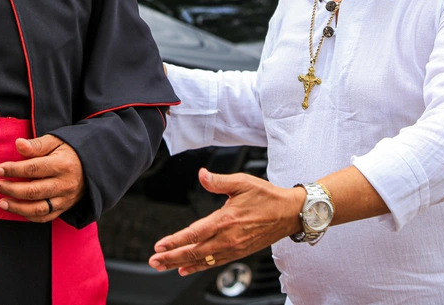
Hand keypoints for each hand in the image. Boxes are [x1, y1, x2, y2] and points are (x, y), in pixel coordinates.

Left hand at [0, 134, 84, 222]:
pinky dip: (29, 216)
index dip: (14, 170)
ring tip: (2, 202)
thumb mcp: (56, 141)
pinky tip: (16, 210)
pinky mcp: (64, 208)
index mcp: (62, 165)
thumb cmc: (69, 150)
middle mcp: (65, 184)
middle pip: (33, 191)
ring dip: (17, 207)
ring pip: (38, 208)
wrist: (92, 165)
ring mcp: (65, 199)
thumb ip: (36, 144)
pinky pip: (45, 217)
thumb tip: (18, 144)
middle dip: (11, 189)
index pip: (33, 169)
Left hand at [148, 168, 304, 275]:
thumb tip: (202, 175)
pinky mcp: (239, 252)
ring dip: (181, 264)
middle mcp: (227, 238)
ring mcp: (233, 248)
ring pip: (202, 260)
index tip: (159, 246)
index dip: (175, 241)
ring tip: (165, 266)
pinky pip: (215, 263)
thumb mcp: (242, 182)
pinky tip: (187, 269)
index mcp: (225, 220)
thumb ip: (218, 181)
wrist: (289, 213)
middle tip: (154, 261)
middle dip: (171, 258)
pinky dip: (199, 267)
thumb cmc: (267, 196)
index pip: (194, 234)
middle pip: (194, 252)